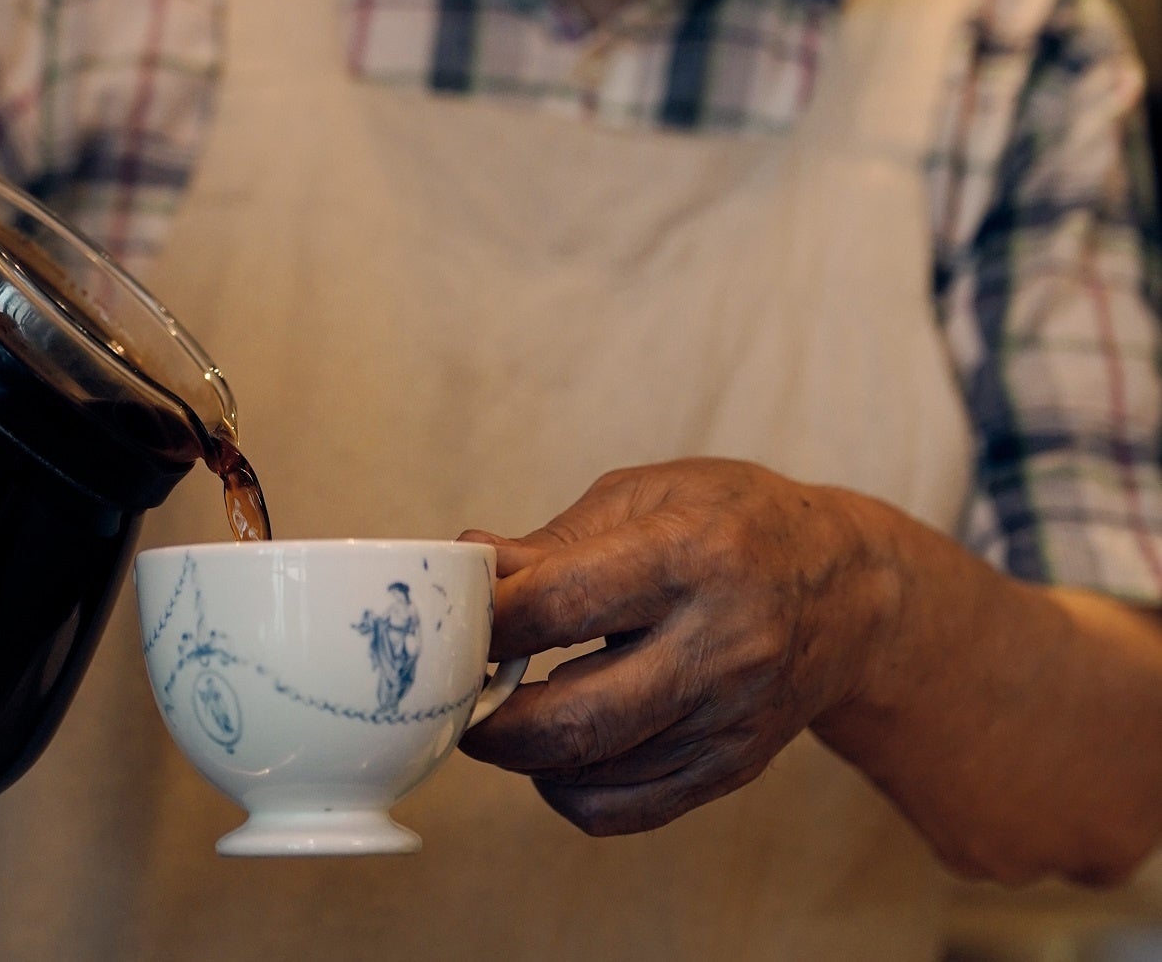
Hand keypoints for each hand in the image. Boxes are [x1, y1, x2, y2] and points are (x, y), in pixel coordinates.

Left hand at [458, 458, 896, 835]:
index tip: (455, 617)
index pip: (561, 605)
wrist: (847, 589)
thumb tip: (466, 559)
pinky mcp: (733, 768)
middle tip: (456, 690)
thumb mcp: (645, 495)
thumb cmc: (733, 522)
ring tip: (500, 709)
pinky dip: (569, 789)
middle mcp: (720, 647)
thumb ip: (553, 540)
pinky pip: (627, 808)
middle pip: (575, 717)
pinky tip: (556, 747)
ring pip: (594, 772)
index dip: (488, 618)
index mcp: (690, 557)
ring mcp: (730, 720)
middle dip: (490, 716)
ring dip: (521, 752)